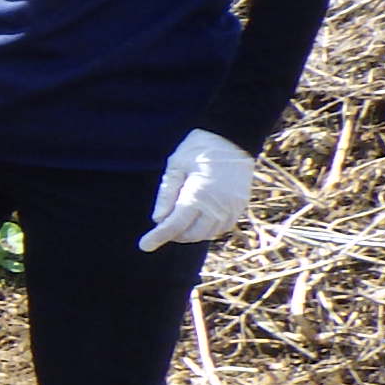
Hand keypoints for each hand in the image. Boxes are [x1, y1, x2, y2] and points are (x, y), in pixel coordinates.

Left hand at [138, 129, 254, 250]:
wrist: (232, 138)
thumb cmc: (199, 149)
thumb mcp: (175, 166)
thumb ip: (166, 194)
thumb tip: (158, 220)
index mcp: (198, 194)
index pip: (175, 225)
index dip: (158, 236)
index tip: (144, 245)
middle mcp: (218, 204)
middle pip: (192, 234)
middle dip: (175, 234)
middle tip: (164, 224)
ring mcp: (232, 206)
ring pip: (208, 233)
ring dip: (191, 233)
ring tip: (180, 220)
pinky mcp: (240, 204)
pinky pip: (223, 227)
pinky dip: (208, 229)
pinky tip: (198, 219)